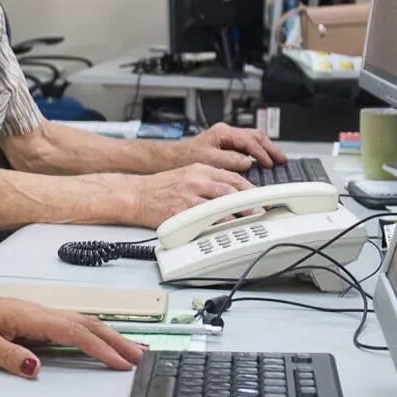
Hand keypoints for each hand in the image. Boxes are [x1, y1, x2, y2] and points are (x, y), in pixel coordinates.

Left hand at [0, 289, 143, 375]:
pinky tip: (100, 345)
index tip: (119, 362)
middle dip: (116, 340)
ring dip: (108, 337)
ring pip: (81, 324)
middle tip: (141, 358)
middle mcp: (37, 312)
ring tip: (131, 351)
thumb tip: (35, 366)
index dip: (99, 348)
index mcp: (28, 315)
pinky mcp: (34, 323)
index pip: (73, 331)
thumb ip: (7, 355)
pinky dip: (92, 335)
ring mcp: (38, 316)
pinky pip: (71, 327)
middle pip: (86, 324)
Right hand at [130, 162, 249, 226]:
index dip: (250, 188)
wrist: (135, 195)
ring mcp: (188, 196)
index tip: (261, 197)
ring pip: (221, 202)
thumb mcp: (187, 175)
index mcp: (199, 169)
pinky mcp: (181, 211)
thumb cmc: (160, 188)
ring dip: (239, 212)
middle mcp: (196, 180)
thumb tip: (232, 192)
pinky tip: (228, 227)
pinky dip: (219, 223)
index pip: (232, 176)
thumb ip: (208, 181)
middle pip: (231, 188)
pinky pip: (205, 218)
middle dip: (250, 201)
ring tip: (250, 219)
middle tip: (261, 210)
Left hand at [179, 122, 287, 172]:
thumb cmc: (185, 157)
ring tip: (276, 160)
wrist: (171, 159)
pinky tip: (262, 161)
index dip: (262, 153)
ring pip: (253, 140)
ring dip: (265, 150)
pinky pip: (247, 146)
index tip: (270, 164)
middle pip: (255, 136)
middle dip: (270, 148)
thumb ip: (229, 160)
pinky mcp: (225, 146)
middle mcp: (226, 133)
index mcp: (223, 132)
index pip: (249, 140)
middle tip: (282, 159)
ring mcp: (226, 139)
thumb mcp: (208, 159)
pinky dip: (257, 153)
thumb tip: (248, 162)